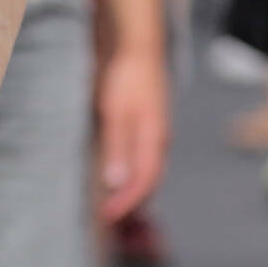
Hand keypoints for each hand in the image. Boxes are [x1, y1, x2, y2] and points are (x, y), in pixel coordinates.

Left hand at [95, 46, 172, 217]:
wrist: (140, 48)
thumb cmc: (126, 77)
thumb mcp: (115, 113)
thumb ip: (117, 148)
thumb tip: (117, 183)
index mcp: (153, 140)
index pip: (143, 183)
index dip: (126, 203)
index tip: (108, 217)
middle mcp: (159, 140)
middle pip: (150, 181)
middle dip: (132, 203)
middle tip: (110, 218)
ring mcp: (156, 132)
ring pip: (149, 171)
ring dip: (134, 190)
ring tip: (115, 203)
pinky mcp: (149, 125)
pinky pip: (145, 158)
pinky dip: (134, 173)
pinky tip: (122, 174)